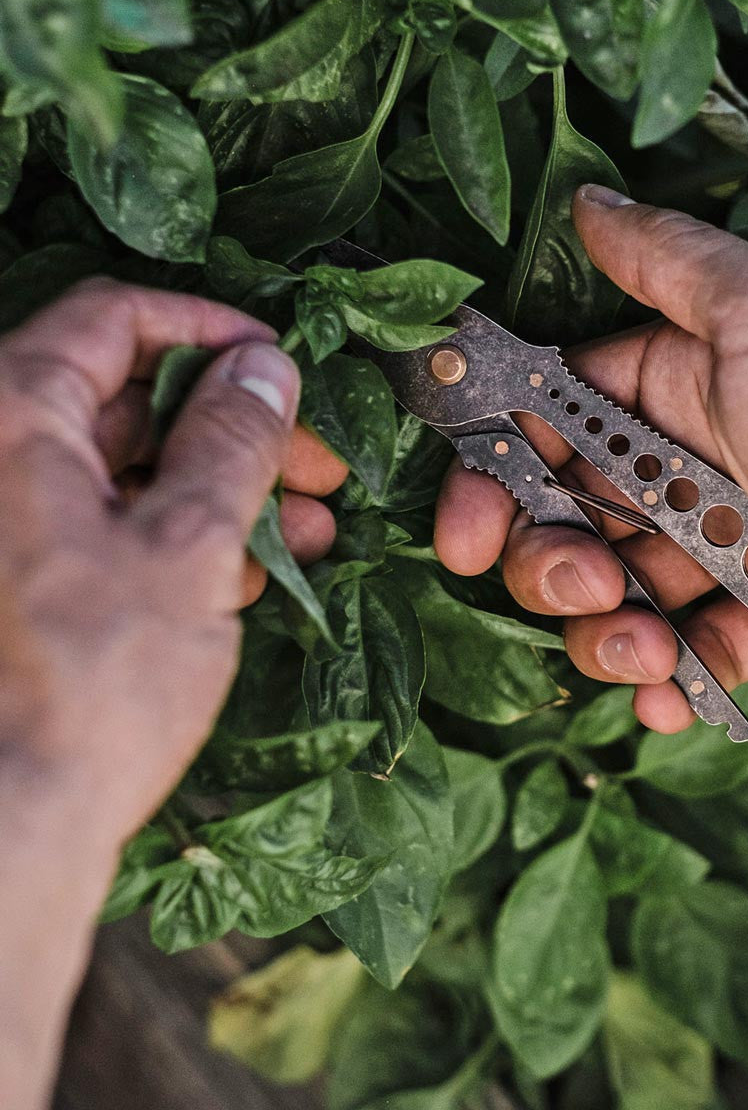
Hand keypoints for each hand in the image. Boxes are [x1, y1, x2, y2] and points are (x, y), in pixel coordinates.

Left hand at [0, 277, 344, 846]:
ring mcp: (9, 522)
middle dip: (236, 426)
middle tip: (317, 464)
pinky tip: (257, 571)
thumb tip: (264, 367)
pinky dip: (182, 537)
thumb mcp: (188, 546)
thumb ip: (230, 442)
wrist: (11, 826)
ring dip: (225, 488)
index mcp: (11, 418)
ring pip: (128, 469)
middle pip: (129, 398)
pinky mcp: (25, 580)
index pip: (114, 320)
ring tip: (313, 526)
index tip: (280, 363)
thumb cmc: (97, 682)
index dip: (210, 331)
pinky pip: (107, 527)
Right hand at [435, 186, 747, 745]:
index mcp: (703, 377)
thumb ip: (673, 262)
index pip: (567, 411)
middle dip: (551, 556)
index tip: (469, 518)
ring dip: (608, 628)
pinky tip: (668, 696)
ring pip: (626, 585)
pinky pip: (691, 648)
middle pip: (583, 505)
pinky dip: (668, 677)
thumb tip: (593, 204)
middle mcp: (715, 453)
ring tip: (638, 649)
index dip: (506, 462)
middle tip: (574, 583)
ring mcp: (742, 540)